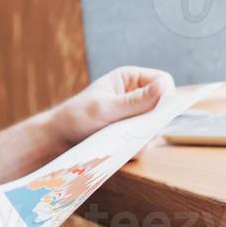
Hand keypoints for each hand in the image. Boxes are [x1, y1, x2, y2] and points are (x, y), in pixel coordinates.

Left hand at [48, 65, 175, 144]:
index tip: (156, 114)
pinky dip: (136, 146)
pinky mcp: (132, 130)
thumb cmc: (76, 117)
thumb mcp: (105, 109)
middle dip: (153, 121)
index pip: (163, 81)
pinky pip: (146, 140)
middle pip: (164, 105)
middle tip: (133, 131)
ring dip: (143, 136)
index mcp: (130, 78)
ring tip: (119, 139)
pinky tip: (118, 147)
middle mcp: (135, 93)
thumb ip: (135, 101)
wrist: (59, 138)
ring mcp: (135, 113)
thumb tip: (164, 86)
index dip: (166, 96)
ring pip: (156, 125)